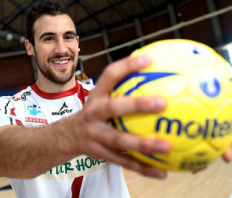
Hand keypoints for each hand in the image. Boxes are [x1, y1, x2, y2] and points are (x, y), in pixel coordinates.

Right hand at [70, 55, 170, 177]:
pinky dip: (142, 167)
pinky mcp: (99, 154)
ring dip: (143, 144)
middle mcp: (93, 114)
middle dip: (136, 105)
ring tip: (167, 146)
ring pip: (119, 140)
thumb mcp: (99, 98)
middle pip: (113, 108)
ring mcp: (95, 136)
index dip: (126, 66)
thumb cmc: (91, 114)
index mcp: (95, 97)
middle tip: (163, 103)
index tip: (148, 59)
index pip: (108, 76)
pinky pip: (123, 162)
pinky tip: (161, 171)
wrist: (64, 137)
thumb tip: (152, 74)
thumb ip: (119, 89)